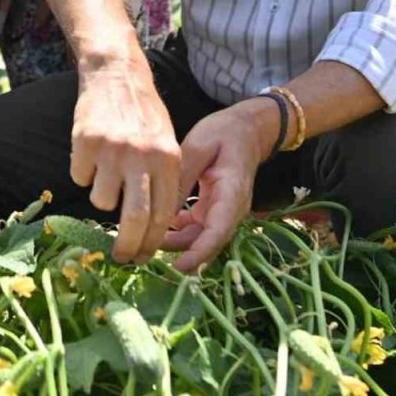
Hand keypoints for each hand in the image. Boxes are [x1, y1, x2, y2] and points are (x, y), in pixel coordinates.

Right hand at [70, 55, 181, 263]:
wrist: (116, 73)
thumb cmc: (143, 114)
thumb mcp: (166, 143)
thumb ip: (163, 180)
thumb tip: (154, 228)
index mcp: (168, 158)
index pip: (162, 214)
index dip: (152, 242)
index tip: (144, 257)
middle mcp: (142, 155)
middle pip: (134, 218)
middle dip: (127, 245)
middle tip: (121, 257)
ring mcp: (112, 148)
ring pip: (101, 200)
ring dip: (101, 195)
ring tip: (105, 172)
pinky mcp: (85, 141)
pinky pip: (80, 177)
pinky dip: (83, 172)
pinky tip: (91, 151)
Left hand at [162, 99, 274, 271]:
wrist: (247, 128)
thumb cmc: (224, 132)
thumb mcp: (198, 146)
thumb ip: (182, 176)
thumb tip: (162, 207)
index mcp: (232, 193)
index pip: (218, 232)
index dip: (199, 253)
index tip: (178, 267)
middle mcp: (232, 208)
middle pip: (209, 241)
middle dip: (183, 252)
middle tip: (148, 251)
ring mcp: (224, 210)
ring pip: (202, 236)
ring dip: (179, 242)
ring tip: (149, 238)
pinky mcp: (215, 207)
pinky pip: (198, 226)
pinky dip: (181, 229)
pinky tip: (161, 222)